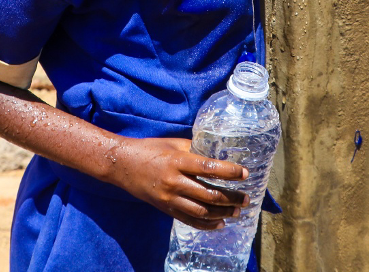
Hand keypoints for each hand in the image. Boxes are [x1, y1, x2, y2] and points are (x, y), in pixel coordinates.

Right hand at [110, 137, 248, 230]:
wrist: (122, 164)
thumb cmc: (150, 149)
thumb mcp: (174, 143)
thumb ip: (195, 149)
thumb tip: (218, 153)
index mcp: (178, 161)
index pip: (208, 168)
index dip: (229, 172)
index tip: (244, 173)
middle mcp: (174, 181)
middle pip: (208, 193)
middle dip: (230, 198)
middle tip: (246, 198)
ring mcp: (168, 198)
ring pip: (200, 211)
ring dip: (222, 213)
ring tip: (236, 211)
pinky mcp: (165, 209)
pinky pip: (188, 220)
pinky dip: (206, 224)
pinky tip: (219, 223)